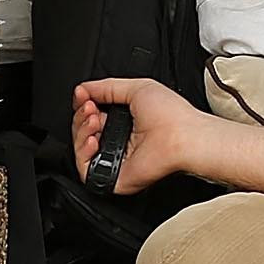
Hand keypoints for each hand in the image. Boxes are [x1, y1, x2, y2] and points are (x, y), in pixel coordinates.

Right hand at [73, 76, 204, 196]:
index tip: (83, 94)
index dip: (84, 104)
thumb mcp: (137, 88)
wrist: (184, 136)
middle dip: (81, 115)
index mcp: (126, 121)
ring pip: (81, 149)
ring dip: (80, 130)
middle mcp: (120, 140)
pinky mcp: (114, 176)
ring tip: (93, 119)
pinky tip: (91, 139)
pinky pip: (85, 170)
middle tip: (89, 107)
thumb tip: (83, 89)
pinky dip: (82, 153)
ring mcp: (116, 159)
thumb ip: (106, 87)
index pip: (93, 115)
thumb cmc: (172, 115)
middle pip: (84, 131)